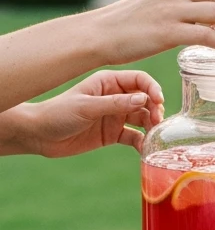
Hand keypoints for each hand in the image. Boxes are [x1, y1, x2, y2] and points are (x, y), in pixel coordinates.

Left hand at [2, 71, 163, 157]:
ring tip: (153, 136)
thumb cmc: (58, 113)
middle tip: (156, 123)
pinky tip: (144, 149)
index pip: (139, 80)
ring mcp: (115, 116)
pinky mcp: (113, 134)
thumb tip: (145, 99)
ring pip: (142, 118)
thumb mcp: (87, 107)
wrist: (40, 135)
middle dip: (154, 110)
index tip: (159, 102)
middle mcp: (115, 97)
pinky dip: (141, 142)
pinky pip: (134, 137)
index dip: (152, 89)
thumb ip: (116, 104)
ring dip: (151, 126)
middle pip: (145, 100)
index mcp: (108, 82)